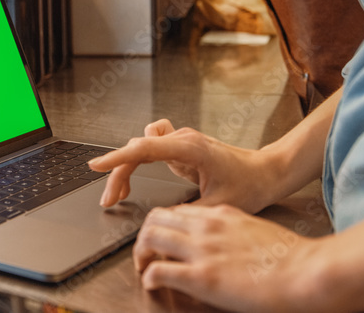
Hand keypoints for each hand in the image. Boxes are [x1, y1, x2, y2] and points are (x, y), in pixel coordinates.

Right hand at [88, 119, 280, 211]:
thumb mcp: (217, 206)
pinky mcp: (181, 145)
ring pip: (141, 147)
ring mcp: (181, 140)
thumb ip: (184, 214)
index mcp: (190, 148)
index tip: (96, 165)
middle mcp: (183, 139)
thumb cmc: (249, 185)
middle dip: (118, 174)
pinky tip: (140, 174)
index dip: (117, 158)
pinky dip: (139, 157)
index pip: (143, 148)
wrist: (266, 172)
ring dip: (127, 166)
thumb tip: (160, 223)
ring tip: (122, 193)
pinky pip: (150, 145)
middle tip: (111, 200)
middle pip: (137, 150)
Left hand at [134, 204, 324, 312]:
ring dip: (141, 253)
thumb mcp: (256, 231)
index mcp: (222, 214)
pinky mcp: (201, 276)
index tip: (165, 240)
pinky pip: (158, 270)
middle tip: (146, 252)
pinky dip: (149, 276)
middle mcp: (207, 226)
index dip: (166, 226)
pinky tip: (152, 283)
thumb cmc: (292, 257)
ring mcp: (202, 250)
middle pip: (156, 217)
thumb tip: (223, 245)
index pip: (178, 211)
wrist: (308, 271)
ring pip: (150, 236)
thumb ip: (232, 232)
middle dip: (145, 235)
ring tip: (143, 266)